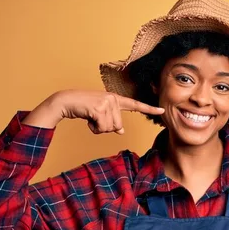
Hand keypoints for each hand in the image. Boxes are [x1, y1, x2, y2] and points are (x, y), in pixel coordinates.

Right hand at [23, 89, 164, 132]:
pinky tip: (87, 118)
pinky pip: (102, 128)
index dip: (149, 109)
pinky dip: (94, 128)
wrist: (66, 101)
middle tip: (94, 117)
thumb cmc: (83, 109)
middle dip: (105, 127)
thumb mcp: (100, 115)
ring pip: (111, 128)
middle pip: (118, 125)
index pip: (135, 104)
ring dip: (98, 128)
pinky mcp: (99, 108)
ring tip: (90, 117)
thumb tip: (121, 131)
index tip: (162, 110)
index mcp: (115, 99)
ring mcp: (106, 102)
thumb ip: (112, 121)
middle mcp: (113, 98)